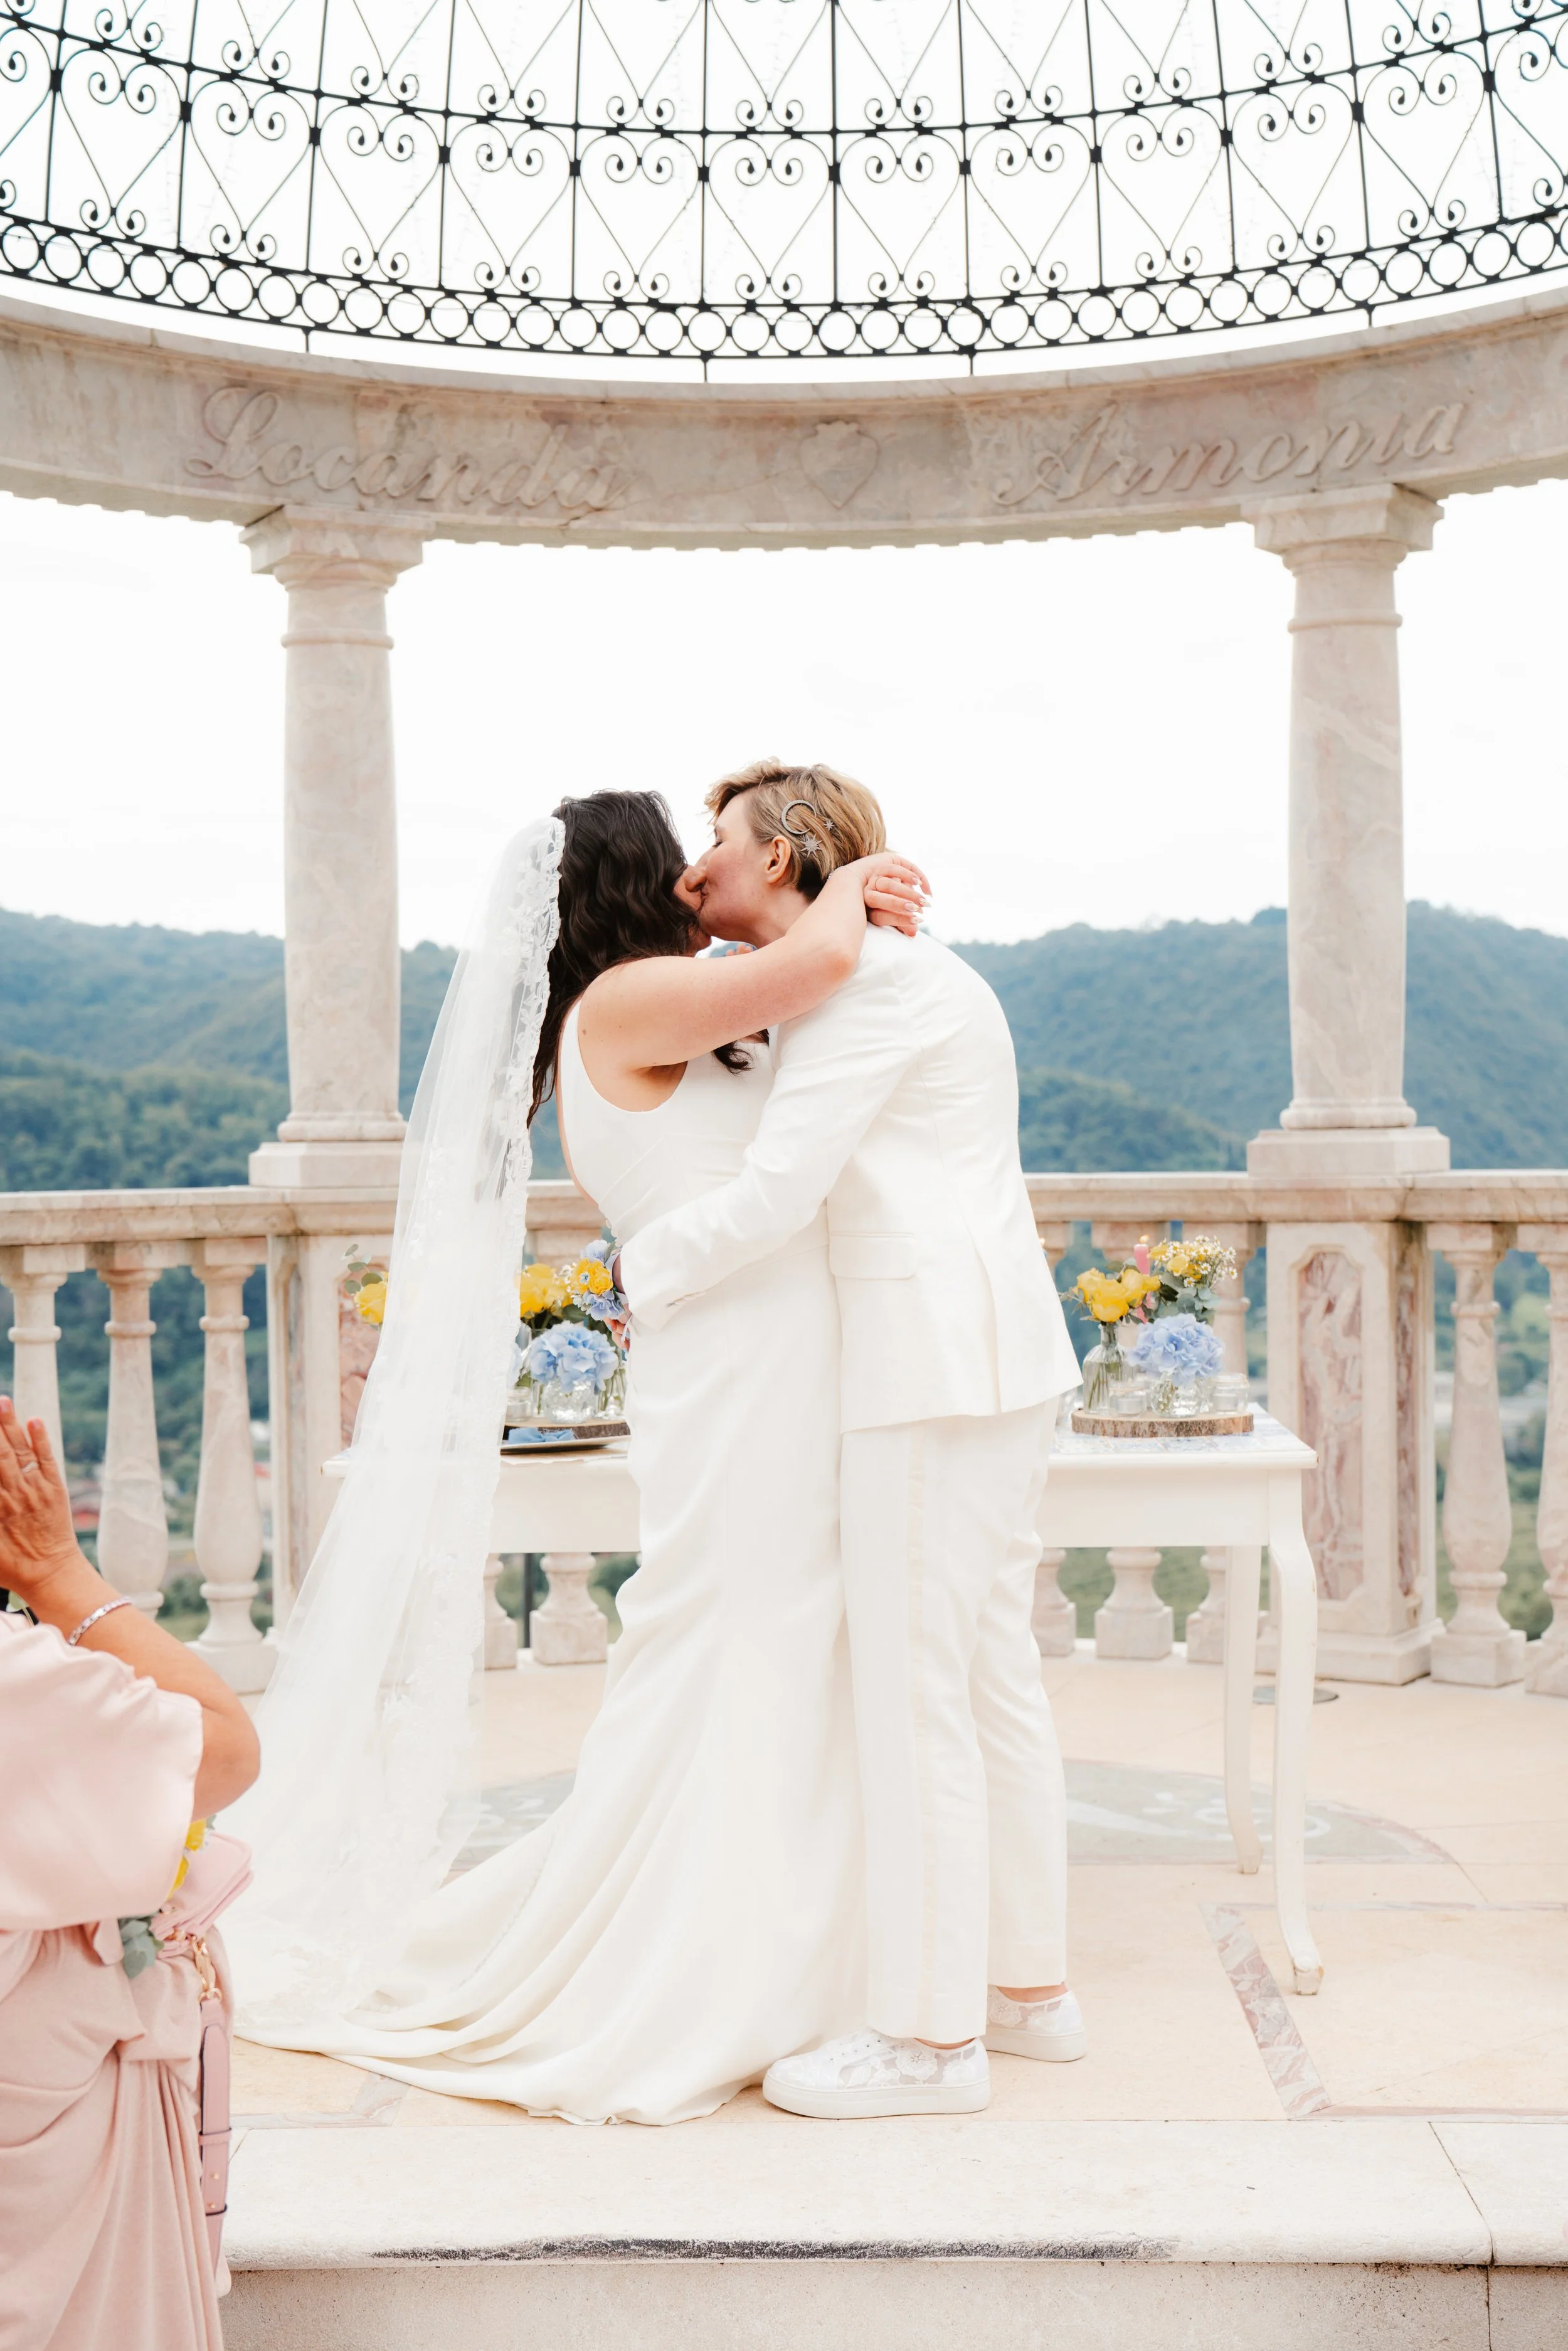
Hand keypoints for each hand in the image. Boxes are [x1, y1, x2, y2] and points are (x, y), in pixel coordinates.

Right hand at [0, 1398, 89, 1614]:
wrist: (50, 1574)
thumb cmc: (11, 1566)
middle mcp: (12, 1493)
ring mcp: (34, 1489)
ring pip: (19, 1451)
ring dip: (10, 1425)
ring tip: (3, 1400)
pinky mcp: (54, 1489)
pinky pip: (46, 1460)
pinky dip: (41, 1440)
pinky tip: (35, 1421)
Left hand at [829, 851, 930, 937]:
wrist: (876, 875)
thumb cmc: (890, 902)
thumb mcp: (896, 913)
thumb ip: (903, 923)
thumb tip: (914, 933)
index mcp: (869, 910)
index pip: (881, 917)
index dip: (898, 920)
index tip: (916, 921)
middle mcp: (868, 894)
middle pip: (881, 900)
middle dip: (902, 905)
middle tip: (921, 909)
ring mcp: (872, 879)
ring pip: (887, 884)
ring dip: (908, 892)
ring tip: (924, 898)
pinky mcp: (880, 866)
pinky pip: (892, 869)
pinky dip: (907, 875)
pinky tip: (919, 883)